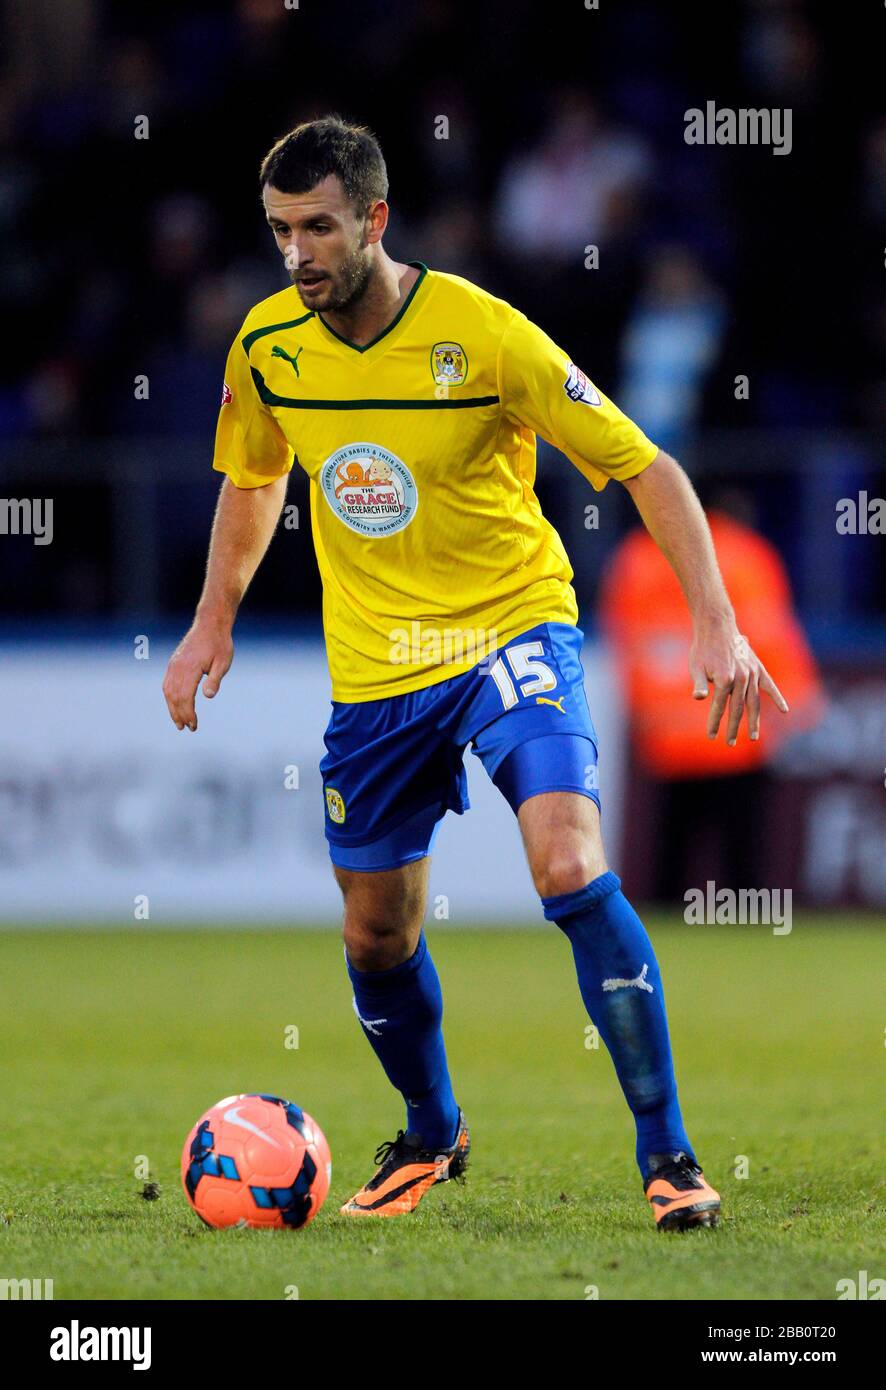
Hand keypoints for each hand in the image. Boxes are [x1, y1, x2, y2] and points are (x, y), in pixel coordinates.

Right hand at [162, 620, 233, 731]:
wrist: (210, 624)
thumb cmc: (220, 644)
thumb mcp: (223, 662)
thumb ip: (215, 679)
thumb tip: (208, 696)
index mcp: (190, 668)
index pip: (185, 697)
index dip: (188, 713)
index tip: (194, 725)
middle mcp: (178, 667)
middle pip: (174, 697)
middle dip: (180, 715)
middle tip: (187, 728)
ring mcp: (173, 664)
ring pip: (168, 691)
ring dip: (172, 708)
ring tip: (178, 722)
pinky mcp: (173, 663)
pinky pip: (167, 683)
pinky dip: (169, 697)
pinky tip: (174, 705)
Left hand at [689, 624, 788, 744]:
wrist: (717, 626)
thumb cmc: (703, 648)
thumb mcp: (695, 666)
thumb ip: (699, 683)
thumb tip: (699, 698)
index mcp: (724, 679)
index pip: (718, 707)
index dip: (714, 722)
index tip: (711, 736)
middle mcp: (741, 678)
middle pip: (737, 709)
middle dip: (733, 727)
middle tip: (730, 743)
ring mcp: (751, 674)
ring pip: (754, 702)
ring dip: (754, 720)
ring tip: (754, 737)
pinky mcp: (758, 668)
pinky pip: (770, 686)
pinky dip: (777, 697)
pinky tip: (784, 710)